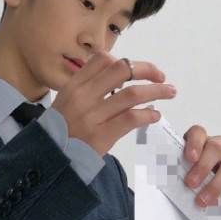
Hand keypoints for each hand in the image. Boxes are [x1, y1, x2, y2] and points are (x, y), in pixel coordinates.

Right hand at [52, 52, 176, 155]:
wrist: (50, 159)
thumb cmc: (60, 130)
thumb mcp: (65, 101)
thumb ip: (87, 87)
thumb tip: (118, 74)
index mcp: (74, 85)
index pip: (102, 60)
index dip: (125, 61)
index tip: (138, 69)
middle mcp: (83, 96)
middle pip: (122, 70)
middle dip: (147, 70)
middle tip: (161, 76)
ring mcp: (92, 116)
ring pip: (132, 94)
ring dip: (156, 91)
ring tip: (169, 92)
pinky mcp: (102, 136)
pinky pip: (132, 119)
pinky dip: (149, 114)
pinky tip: (155, 115)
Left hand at [182, 125, 220, 206]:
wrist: (213, 181)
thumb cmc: (194, 171)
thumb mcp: (185, 168)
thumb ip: (180, 169)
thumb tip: (170, 181)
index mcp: (201, 140)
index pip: (198, 133)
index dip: (194, 143)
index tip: (189, 158)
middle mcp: (218, 146)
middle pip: (215, 149)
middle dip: (203, 167)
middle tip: (191, 184)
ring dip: (218, 183)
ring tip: (204, 199)